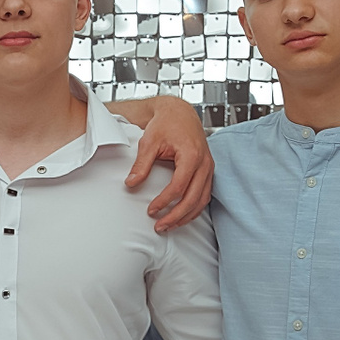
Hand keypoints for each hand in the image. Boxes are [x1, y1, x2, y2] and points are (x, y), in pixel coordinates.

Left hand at [126, 97, 212, 230]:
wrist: (180, 112)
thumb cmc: (166, 124)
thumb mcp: (149, 142)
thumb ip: (141, 164)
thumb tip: (131, 184)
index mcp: (191, 155)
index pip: (179, 186)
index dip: (164, 201)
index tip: (151, 210)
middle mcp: (205, 163)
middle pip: (193, 198)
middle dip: (176, 216)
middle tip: (159, 226)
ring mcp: (209, 168)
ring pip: (201, 200)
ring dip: (186, 216)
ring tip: (168, 226)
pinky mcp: (208, 171)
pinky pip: (204, 195)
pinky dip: (193, 208)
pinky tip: (180, 216)